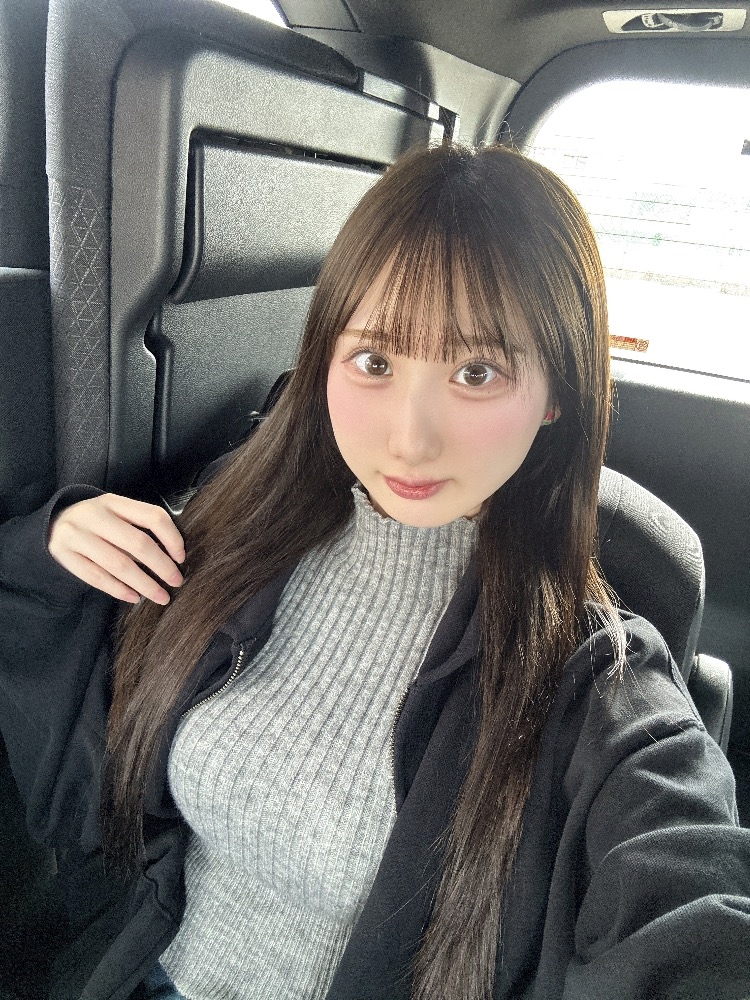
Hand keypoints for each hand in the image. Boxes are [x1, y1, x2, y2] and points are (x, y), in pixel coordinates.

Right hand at [48, 494, 185, 604]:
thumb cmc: (96, 522)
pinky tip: (134, 597)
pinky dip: (119, 589)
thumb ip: (138, 526)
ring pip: (119, 564)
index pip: (153, 516)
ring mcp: (77, 535)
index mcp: (113, 502)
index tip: (181, 557)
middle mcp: (94, 515)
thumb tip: (173, 555)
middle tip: (176, 582)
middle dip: (162, 566)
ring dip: (144, 584)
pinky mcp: (64, 555)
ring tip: (160, 596)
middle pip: (138, 543)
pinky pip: (97, 577)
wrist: (51, 524)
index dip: (172, 538)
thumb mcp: (115, 513)